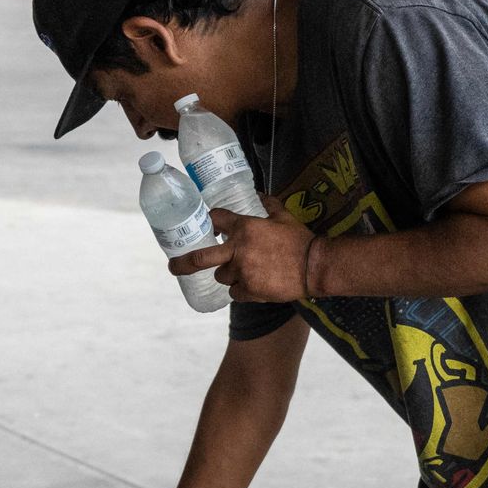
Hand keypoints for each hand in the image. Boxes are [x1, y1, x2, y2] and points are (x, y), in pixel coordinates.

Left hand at [167, 193, 314, 302]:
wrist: (315, 266)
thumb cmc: (300, 240)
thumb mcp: (284, 217)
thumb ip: (268, 205)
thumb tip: (260, 194)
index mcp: (245, 228)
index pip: (216, 220)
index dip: (211, 221)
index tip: (209, 224)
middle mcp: (238, 250)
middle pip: (200, 258)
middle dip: (182, 263)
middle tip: (172, 266)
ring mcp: (243, 272)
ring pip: (222, 276)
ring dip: (229, 274)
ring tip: (246, 271)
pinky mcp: (250, 291)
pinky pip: (235, 292)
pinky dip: (242, 289)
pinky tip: (255, 284)